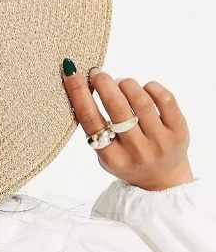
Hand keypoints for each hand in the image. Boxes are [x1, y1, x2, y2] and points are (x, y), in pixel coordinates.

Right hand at [62, 58, 193, 190]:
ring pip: (140, 100)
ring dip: (125, 84)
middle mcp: (136, 151)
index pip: (91, 120)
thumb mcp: (104, 154)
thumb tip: (82, 86)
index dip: (79, 93)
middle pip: (116, 107)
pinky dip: (150, 87)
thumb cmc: (126, 159)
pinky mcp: (179, 131)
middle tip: (97, 73)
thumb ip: (94, 129)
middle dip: (103, 83)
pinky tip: (143, 88)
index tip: (72, 73)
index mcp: (111, 158)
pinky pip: (165, 99)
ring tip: (120, 83)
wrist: (162, 178)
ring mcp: (160, 141)